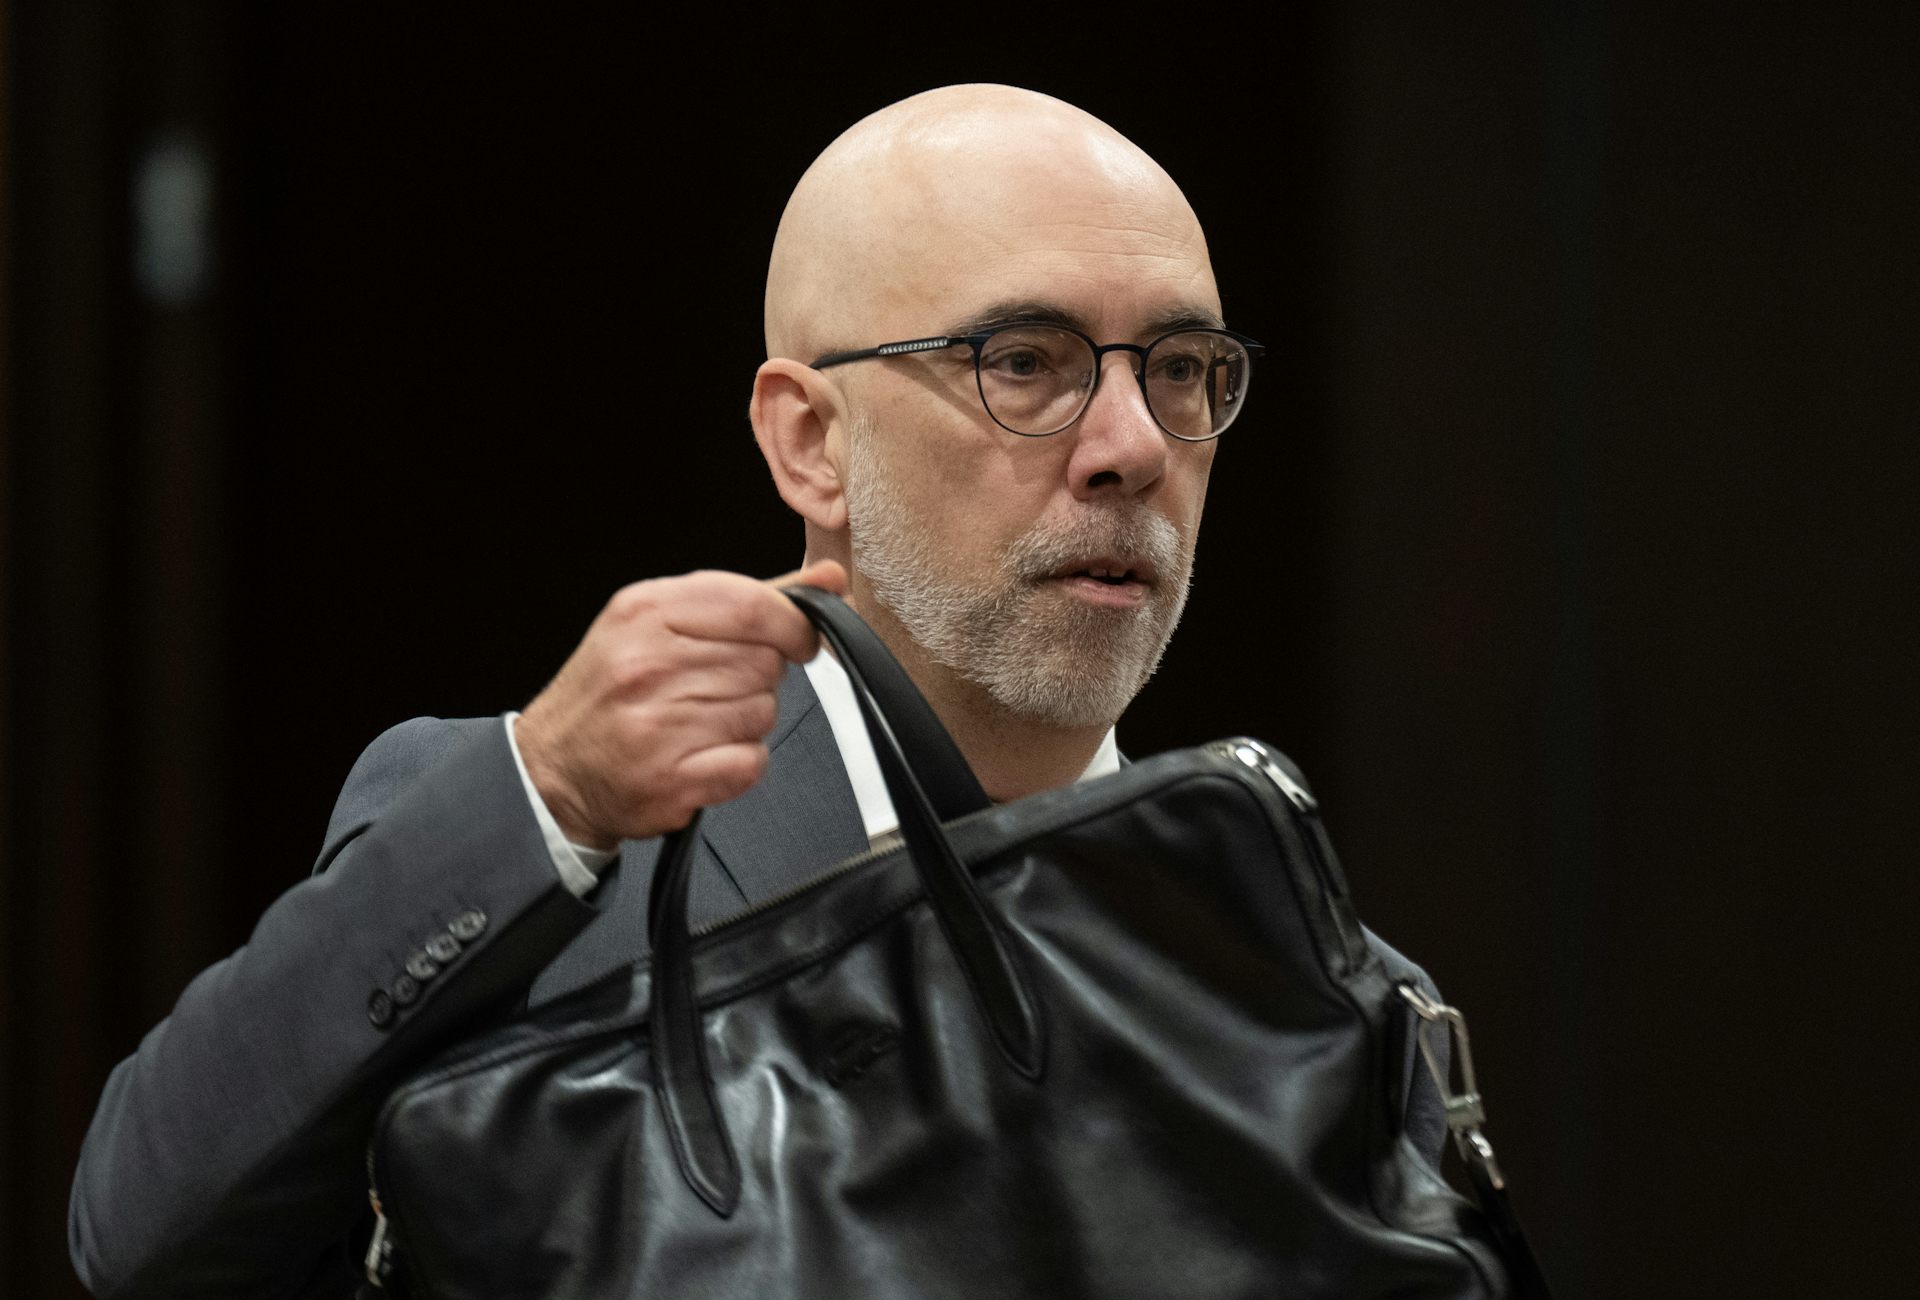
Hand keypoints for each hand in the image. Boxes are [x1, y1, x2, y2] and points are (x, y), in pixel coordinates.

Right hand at [514, 560, 847, 847]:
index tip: (799, 638)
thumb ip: (748, 598)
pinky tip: (704, 754)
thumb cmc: (611, 689)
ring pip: (763, 712)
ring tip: (701, 720)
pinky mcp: (671, 782)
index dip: (793, 624)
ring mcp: (657, 727)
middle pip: (764, 662)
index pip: (752, 605)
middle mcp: (646, 666)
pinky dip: (740, 762)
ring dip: (747, 720)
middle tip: (719, 686)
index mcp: (644, 613)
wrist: (553, 767)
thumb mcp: (659, 620)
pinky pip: (752, 762)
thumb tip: (828, 577)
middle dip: (758, 676)